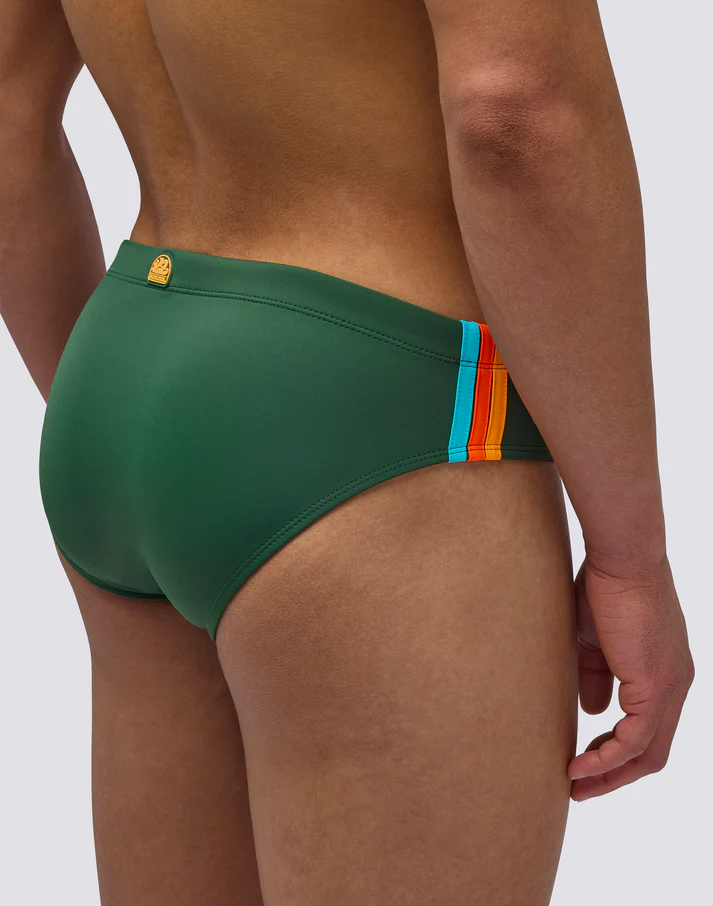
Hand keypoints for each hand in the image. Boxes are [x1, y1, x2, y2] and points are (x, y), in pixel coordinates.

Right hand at [568, 553, 693, 800]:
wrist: (621, 558)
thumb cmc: (605, 586)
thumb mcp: (595, 641)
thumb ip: (596, 677)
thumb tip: (594, 712)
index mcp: (664, 673)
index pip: (648, 729)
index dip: (615, 752)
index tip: (582, 760)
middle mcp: (676, 686)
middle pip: (652, 752)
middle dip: (613, 775)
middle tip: (578, 787)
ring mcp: (670, 688)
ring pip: (647, 753)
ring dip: (609, 775)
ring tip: (574, 784)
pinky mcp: (656, 686)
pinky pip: (635, 739)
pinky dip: (607, 759)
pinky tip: (578, 765)